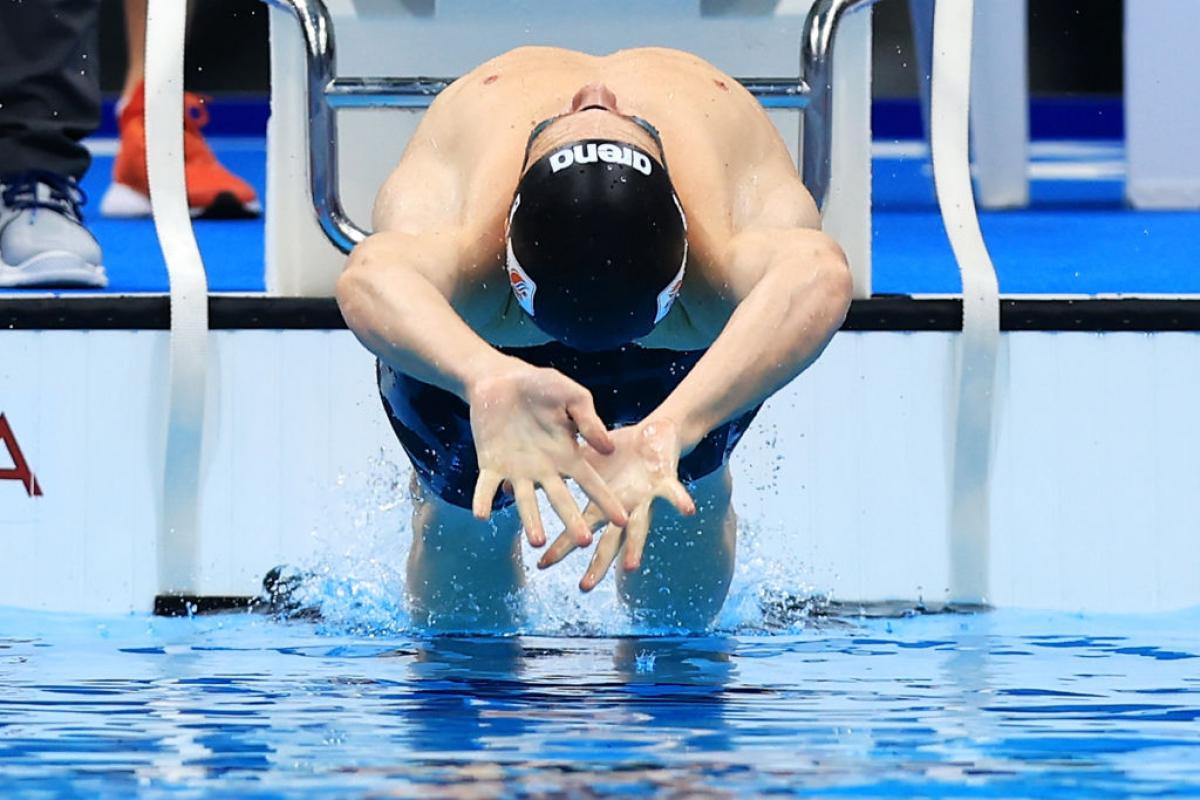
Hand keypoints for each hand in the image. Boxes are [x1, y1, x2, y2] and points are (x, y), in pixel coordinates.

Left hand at [468, 360, 627, 547]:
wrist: (502, 380)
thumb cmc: (542, 386)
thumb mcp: (572, 396)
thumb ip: (588, 420)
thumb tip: (607, 448)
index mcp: (567, 455)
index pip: (590, 482)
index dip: (606, 500)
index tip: (622, 519)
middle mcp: (545, 470)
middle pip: (561, 500)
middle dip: (572, 520)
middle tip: (584, 541)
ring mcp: (517, 471)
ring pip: (526, 501)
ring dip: (530, 520)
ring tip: (537, 541)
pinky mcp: (491, 466)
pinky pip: (486, 487)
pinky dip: (483, 500)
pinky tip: (482, 515)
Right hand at [537, 417, 695, 589]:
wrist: (656, 433)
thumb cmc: (620, 449)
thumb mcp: (584, 455)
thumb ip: (560, 467)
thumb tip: (524, 473)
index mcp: (602, 503)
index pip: (578, 528)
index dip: (562, 546)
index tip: (543, 564)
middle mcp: (622, 507)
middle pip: (609, 541)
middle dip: (598, 564)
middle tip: (584, 586)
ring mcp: (644, 498)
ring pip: (639, 527)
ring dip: (636, 547)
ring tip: (631, 567)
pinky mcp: (665, 481)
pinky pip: (674, 492)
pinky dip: (679, 501)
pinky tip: (687, 511)